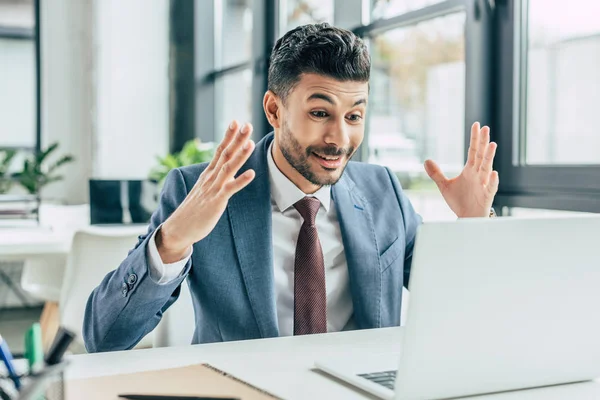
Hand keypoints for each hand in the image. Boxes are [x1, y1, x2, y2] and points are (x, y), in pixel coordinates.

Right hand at [157, 121, 255, 261]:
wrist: (179, 228)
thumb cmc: (194, 211)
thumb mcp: (205, 190)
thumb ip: (215, 179)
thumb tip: (224, 171)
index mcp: (208, 174)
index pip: (219, 151)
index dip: (228, 136)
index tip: (236, 121)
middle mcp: (210, 178)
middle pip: (225, 154)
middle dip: (237, 139)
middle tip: (247, 124)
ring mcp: (213, 189)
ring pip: (228, 168)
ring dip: (240, 155)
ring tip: (250, 142)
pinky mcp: (216, 202)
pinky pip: (230, 189)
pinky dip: (241, 181)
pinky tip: (252, 173)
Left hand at [424, 122, 498, 217]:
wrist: (466, 218)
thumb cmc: (459, 201)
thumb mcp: (445, 186)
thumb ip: (436, 173)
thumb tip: (426, 160)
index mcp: (469, 170)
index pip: (473, 151)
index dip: (474, 138)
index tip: (476, 124)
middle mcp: (477, 174)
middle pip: (481, 155)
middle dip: (483, 142)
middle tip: (485, 128)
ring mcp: (483, 184)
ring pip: (487, 168)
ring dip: (489, 157)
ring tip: (492, 144)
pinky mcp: (486, 196)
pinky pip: (491, 187)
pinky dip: (492, 180)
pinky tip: (493, 172)